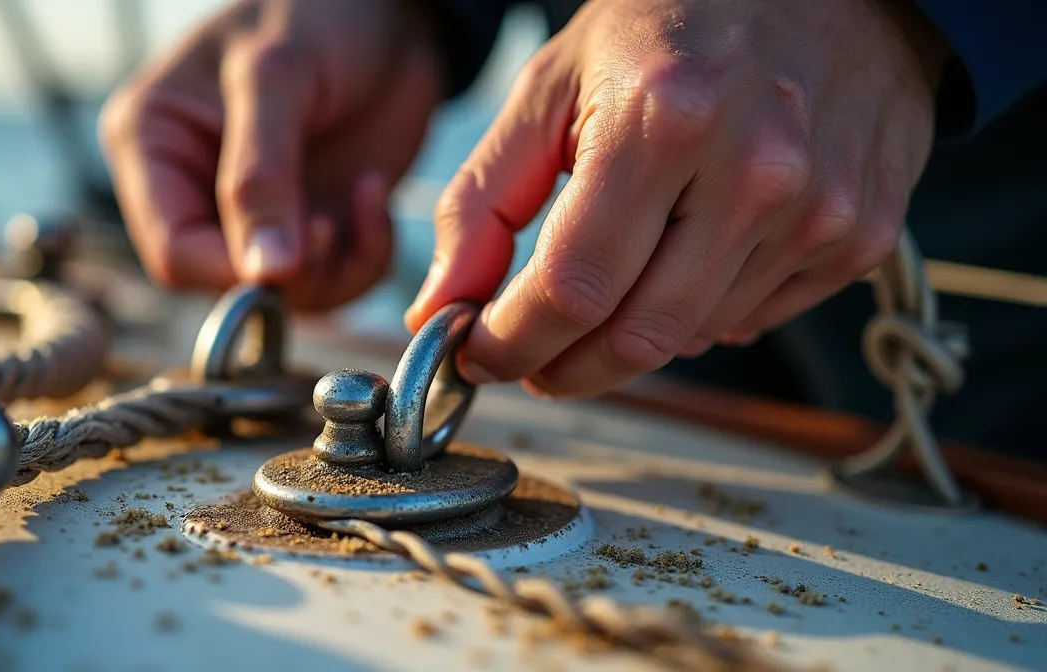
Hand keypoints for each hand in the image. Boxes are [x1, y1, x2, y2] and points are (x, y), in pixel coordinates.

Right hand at [101, 0, 441, 310]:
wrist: (393, 8)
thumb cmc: (318, 13)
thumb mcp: (277, 77)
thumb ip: (261, 174)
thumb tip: (262, 273)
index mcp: (154, 146)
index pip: (171, 249)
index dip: (227, 270)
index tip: (285, 261)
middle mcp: (196, 189)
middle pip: (224, 282)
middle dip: (286, 272)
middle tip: (330, 225)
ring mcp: (259, 212)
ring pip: (285, 293)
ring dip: (333, 267)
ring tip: (362, 197)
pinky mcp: (314, 223)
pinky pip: (335, 279)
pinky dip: (365, 255)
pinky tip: (374, 192)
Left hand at [405, 0, 948, 395]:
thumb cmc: (677, 20)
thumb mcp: (555, 83)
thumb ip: (484, 199)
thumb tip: (440, 305)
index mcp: (664, 120)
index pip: (572, 288)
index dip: (512, 343)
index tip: (481, 353)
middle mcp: (754, 171)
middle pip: (636, 337)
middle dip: (563, 367)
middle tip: (531, 357)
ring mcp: (819, 209)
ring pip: (690, 339)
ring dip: (627, 338)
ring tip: (608, 288)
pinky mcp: (859, 235)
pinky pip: (752, 321)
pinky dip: (698, 315)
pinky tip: (683, 263)